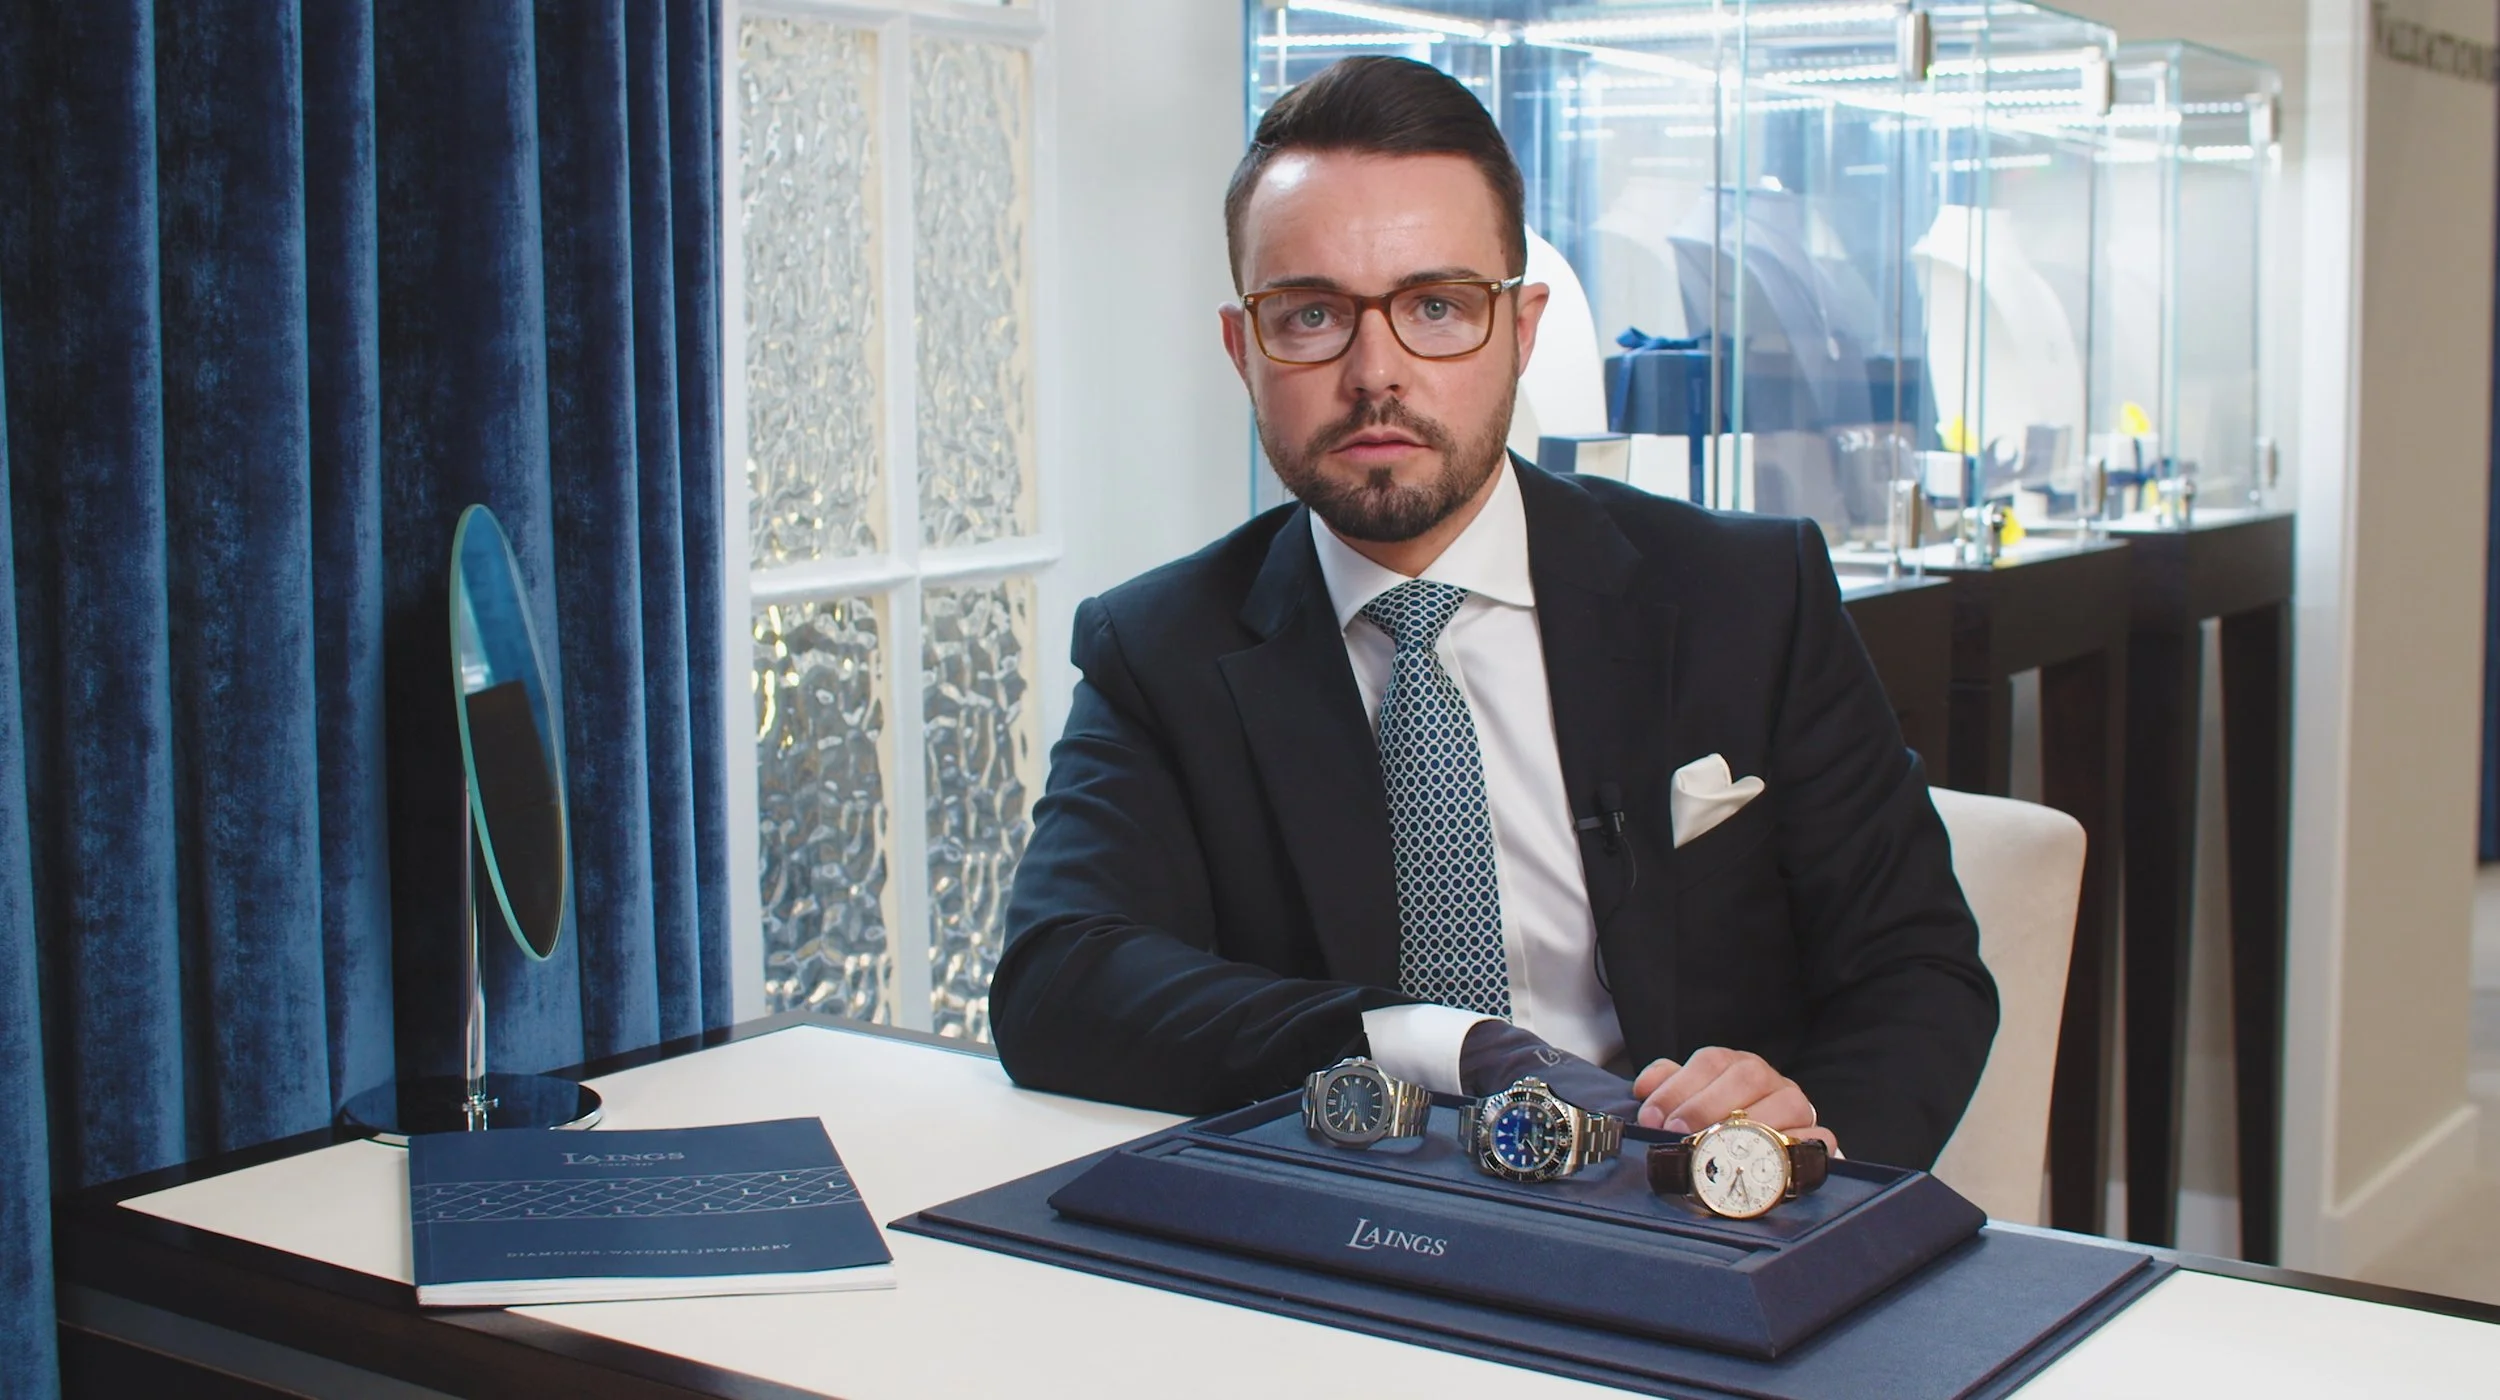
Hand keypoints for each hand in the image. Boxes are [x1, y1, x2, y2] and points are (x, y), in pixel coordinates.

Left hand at [1633, 1048, 1841, 1156]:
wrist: (1767, 1154)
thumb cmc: (1721, 1125)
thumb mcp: (1690, 1100)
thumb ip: (1667, 1086)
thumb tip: (1643, 1087)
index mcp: (1735, 1065)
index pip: (1710, 1061)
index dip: (1677, 1087)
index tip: (1652, 1117)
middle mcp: (1769, 1080)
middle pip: (1746, 1077)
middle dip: (1705, 1105)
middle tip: (1676, 1132)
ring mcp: (1797, 1106)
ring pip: (1784, 1103)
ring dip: (1748, 1125)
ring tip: (1716, 1147)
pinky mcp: (1819, 1137)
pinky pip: (1816, 1137)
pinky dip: (1795, 1146)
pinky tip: (1764, 1157)